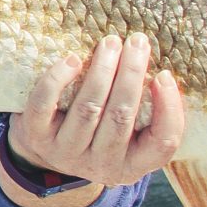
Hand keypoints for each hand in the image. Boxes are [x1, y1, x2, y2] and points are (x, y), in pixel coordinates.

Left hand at [3, 33, 185, 206]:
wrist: (47, 149)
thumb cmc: (100, 131)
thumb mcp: (129, 135)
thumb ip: (148, 112)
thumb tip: (165, 72)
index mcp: (133, 165)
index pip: (163, 143)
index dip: (169, 109)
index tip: (164, 74)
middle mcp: (101, 165)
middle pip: (121, 117)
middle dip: (131, 74)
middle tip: (137, 41)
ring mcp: (66, 153)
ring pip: (88, 108)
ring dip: (101, 70)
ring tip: (110, 43)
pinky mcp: (37, 137)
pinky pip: (45, 105)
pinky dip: (57, 80)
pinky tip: (73, 60)